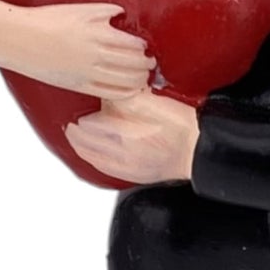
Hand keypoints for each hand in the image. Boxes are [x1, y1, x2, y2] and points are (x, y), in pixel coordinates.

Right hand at [9, 4, 153, 98]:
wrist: (22, 38)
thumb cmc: (48, 20)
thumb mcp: (79, 9)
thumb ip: (104, 11)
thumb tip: (121, 12)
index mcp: (99, 34)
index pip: (133, 45)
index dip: (143, 48)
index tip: (145, 48)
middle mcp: (97, 55)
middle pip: (134, 65)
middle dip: (146, 65)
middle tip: (149, 64)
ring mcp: (89, 73)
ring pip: (125, 81)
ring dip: (139, 80)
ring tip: (143, 77)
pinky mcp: (79, 85)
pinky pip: (109, 93)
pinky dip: (124, 93)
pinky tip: (129, 90)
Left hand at [66, 90, 199, 184]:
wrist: (199, 150)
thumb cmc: (182, 127)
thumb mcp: (152, 102)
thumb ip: (125, 96)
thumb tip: (107, 94)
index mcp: (124, 133)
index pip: (90, 123)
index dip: (83, 113)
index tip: (79, 108)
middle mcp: (120, 152)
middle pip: (86, 141)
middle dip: (76, 131)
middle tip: (70, 122)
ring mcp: (126, 166)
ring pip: (92, 156)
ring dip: (80, 145)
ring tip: (74, 135)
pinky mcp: (134, 175)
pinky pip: (104, 169)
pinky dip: (92, 159)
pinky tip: (91, 154)